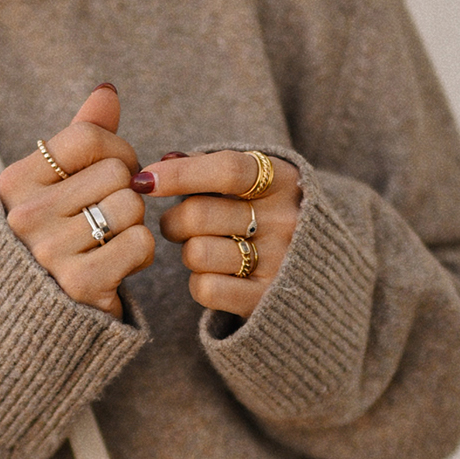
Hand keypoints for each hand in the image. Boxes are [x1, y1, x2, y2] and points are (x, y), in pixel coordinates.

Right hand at [0, 85, 154, 318]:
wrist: (27, 316)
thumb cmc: (49, 237)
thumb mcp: (52, 185)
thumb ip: (80, 137)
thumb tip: (107, 91)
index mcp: (15, 182)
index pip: (89, 137)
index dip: (117, 149)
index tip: (112, 172)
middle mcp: (26, 216)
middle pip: (118, 172)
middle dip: (126, 191)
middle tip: (108, 215)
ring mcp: (51, 252)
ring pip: (132, 207)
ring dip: (132, 225)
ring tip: (107, 240)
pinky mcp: (80, 286)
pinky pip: (140, 244)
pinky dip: (138, 254)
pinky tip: (115, 264)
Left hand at [135, 148, 297, 317]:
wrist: (315, 269)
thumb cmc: (264, 213)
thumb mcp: (252, 181)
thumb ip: (209, 165)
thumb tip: (166, 159)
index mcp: (283, 180)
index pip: (227, 170)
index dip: (180, 174)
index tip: (144, 181)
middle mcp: (287, 220)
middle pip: (197, 215)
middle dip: (173, 220)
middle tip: (179, 225)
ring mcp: (279, 262)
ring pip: (195, 253)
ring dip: (188, 252)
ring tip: (207, 249)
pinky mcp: (266, 299)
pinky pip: (204, 289)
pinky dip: (200, 282)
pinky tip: (217, 275)